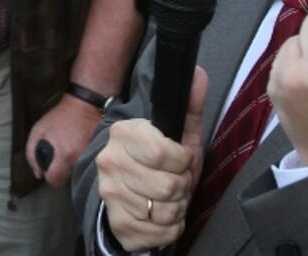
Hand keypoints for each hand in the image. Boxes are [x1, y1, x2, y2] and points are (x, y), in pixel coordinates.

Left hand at [25, 93, 103, 186]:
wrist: (84, 103)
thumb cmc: (59, 117)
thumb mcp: (37, 131)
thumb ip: (31, 155)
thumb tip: (38, 173)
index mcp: (64, 155)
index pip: (56, 182)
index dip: (50, 177)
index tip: (50, 168)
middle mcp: (79, 158)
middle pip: (68, 178)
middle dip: (62, 171)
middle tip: (60, 156)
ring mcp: (90, 155)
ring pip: (78, 171)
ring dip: (72, 165)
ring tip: (70, 149)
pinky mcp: (97, 151)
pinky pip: (87, 162)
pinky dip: (81, 158)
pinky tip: (78, 147)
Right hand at [97, 66, 207, 251]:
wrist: (132, 189)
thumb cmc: (162, 159)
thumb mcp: (180, 131)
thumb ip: (190, 104)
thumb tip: (197, 73)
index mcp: (125, 133)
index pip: (164, 154)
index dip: (182, 160)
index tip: (181, 158)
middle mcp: (110, 162)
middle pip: (166, 187)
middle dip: (182, 186)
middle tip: (178, 180)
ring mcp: (110, 194)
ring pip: (163, 212)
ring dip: (177, 207)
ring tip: (171, 197)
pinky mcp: (115, 223)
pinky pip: (157, 234)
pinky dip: (170, 228)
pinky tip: (164, 215)